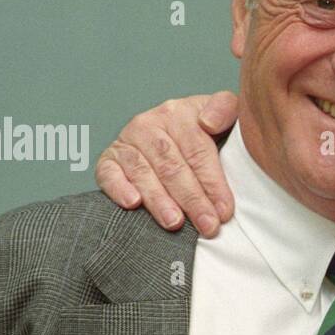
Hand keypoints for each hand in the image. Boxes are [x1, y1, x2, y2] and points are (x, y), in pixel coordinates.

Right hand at [95, 91, 238, 236]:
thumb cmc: (207, 131)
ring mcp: (127, 141)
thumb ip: (225, 109)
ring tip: (175, 222)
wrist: (176, 132)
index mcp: (179, 112)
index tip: (224, 210)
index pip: (197, 150)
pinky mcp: (109, 159)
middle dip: (191, 199)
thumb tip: (208, 123)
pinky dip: (119, 188)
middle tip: (207, 225)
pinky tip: (133, 203)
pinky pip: (109, 173)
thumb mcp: (226, 113)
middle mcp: (150, 124)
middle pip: (172, 165)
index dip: (212, 182)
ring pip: (143, 172)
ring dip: (159, 200)